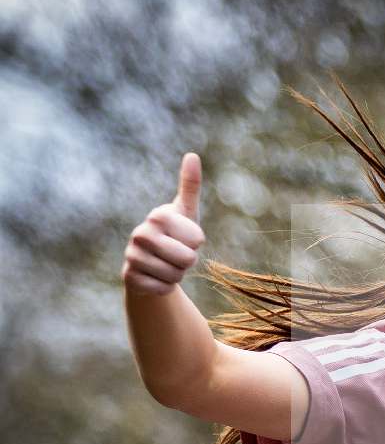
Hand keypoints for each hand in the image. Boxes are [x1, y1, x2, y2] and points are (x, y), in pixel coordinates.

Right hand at [122, 153, 204, 295]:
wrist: (152, 263)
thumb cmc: (175, 234)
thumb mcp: (187, 212)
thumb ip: (190, 186)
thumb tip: (192, 155)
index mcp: (158, 216)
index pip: (197, 239)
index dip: (196, 243)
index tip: (184, 237)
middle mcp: (140, 233)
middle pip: (187, 259)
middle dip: (188, 261)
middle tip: (176, 254)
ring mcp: (132, 256)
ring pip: (175, 276)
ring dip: (177, 274)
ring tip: (166, 264)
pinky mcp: (129, 277)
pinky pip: (162, 289)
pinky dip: (165, 287)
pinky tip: (156, 276)